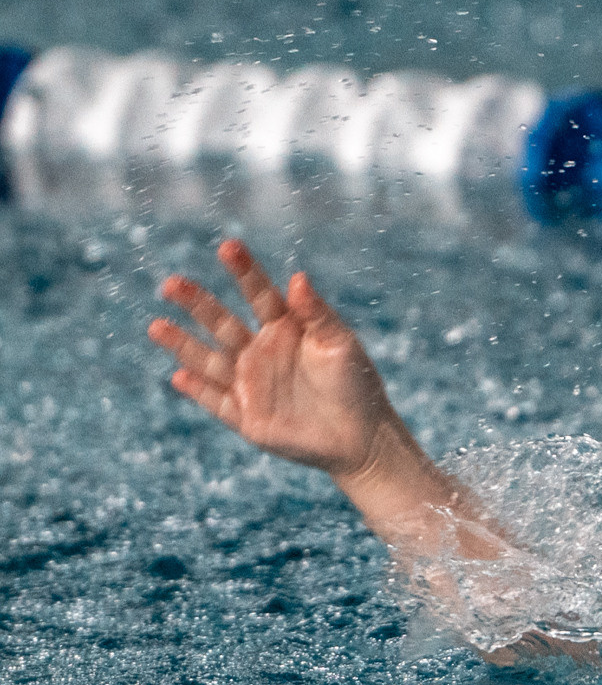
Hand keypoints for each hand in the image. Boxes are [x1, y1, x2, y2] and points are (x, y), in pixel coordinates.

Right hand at [149, 240, 397, 477]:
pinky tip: (179, 376)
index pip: (260, 295)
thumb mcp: (340, 345)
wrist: (361, 437)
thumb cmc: (357, 384)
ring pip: (209, 360)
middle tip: (172, 284)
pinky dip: (199, 391)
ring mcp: (250, 384)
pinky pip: (217, 402)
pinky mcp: (247, 417)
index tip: (228, 247)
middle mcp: (261, 352)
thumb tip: (297, 277)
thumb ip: (317, 314)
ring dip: (183, 344)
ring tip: (156, 326)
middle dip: (197, 304)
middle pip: (222, 323)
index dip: (244, 272)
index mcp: (286, 329)